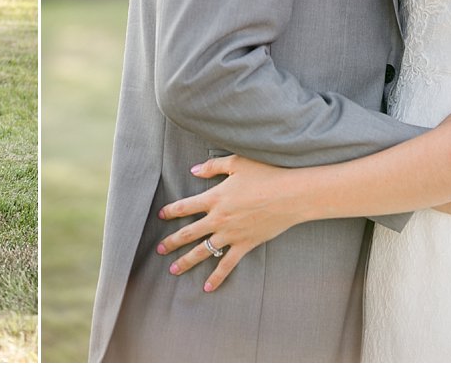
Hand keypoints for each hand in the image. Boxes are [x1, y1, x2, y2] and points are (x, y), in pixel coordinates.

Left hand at [155, 154, 303, 291]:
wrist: (290, 195)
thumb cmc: (265, 174)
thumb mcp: (236, 163)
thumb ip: (212, 167)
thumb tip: (193, 171)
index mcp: (214, 197)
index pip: (185, 206)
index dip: (171, 211)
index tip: (160, 216)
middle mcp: (218, 218)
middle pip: (188, 233)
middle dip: (171, 242)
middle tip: (159, 249)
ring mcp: (231, 234)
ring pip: (203, 251)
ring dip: (186, 261)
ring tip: (173, 270)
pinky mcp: (245, 245)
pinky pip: (227, 265)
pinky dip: (217, 277)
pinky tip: (207, 287)